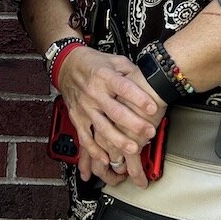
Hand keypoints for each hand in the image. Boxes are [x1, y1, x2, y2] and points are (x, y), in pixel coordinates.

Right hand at [58, 47, 162, 186]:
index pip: (123, 87)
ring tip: (133, 148)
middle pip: (115, 111)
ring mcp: (85, 107)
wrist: (67, 65)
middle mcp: (94, 92)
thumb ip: (130, 71)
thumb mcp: (114, 60)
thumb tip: (151, 79)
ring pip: (102, 127)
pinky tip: (105, 159)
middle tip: (149, 132)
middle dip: (134, 124)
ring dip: (118, 140)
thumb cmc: (93, 63)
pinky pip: (85, 137)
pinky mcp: (77, 118)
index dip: (138, 98)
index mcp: (104, 76)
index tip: (153, 108)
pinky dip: (94, 150)